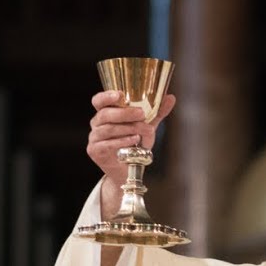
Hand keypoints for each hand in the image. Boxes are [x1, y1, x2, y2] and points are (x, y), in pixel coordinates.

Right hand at [87, 91, 176, 210]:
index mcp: (106, 113)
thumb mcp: (147, 126)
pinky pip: (107, 144)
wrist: (129, 170)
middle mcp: (97, 124)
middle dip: (124, 113)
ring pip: (108, 129)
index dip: (107, 96)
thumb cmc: (134, 145)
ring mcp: (95, 138)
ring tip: (143, 130)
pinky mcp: (95, 151)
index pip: (99, 101)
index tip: (120, 95)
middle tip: (141, 114)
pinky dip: (122, 141)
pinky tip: (134, 140)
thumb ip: (157, 112)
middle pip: (105, 114)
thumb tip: (171, 98)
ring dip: (127, 128)